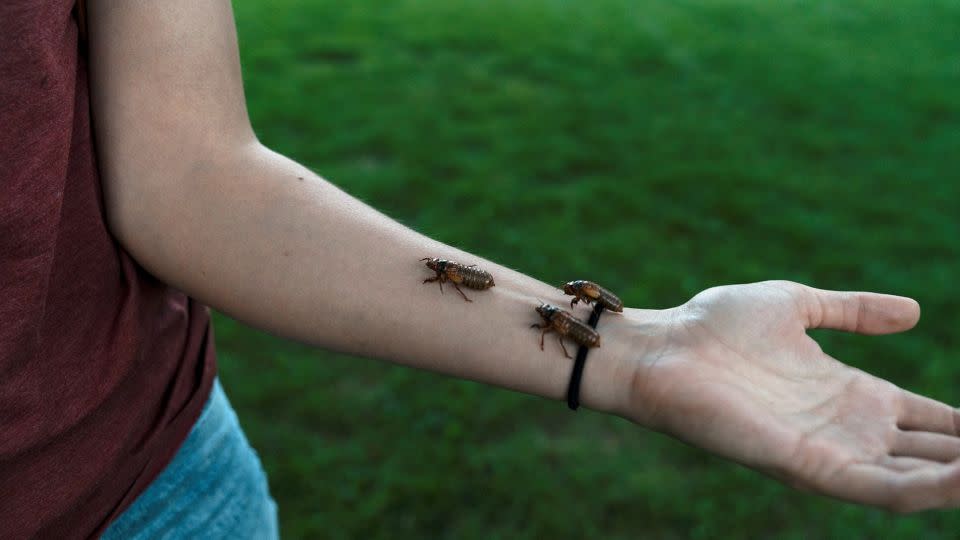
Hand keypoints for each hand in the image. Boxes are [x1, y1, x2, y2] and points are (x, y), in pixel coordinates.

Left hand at [622, 280, 959, 511]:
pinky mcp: (804, 465)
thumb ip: (853, 310)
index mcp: (848, 390)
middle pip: (928, 451)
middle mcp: (845, 426)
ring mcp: (827, 448)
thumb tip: (915, 311)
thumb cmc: (715, 325)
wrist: (664, 347)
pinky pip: (878, 490)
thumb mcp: (798, 305)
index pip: (925, 417)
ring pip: (914, 478)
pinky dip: (927, 490)